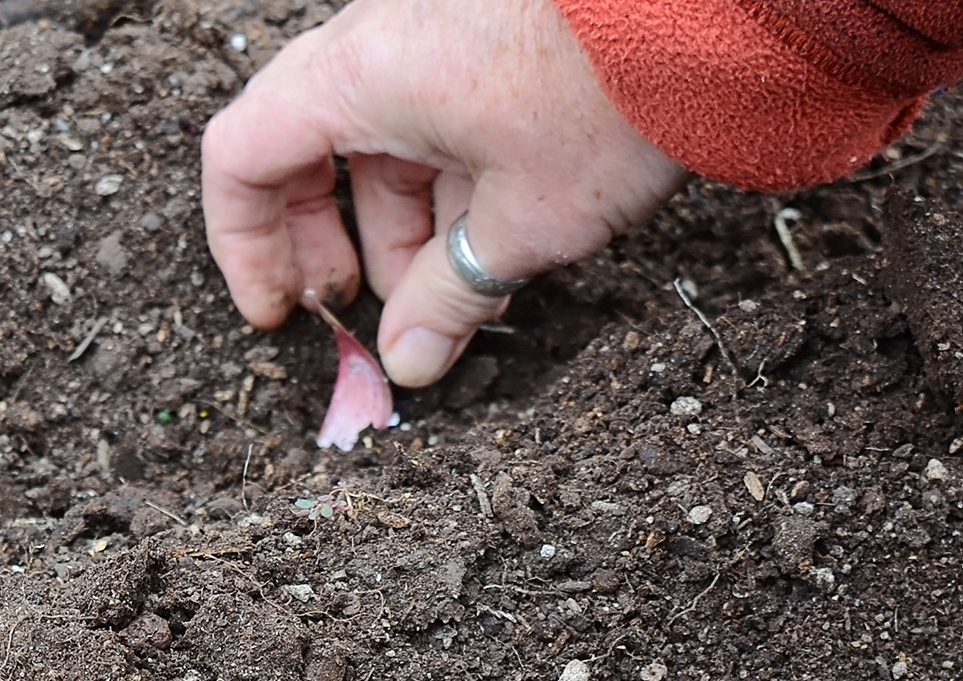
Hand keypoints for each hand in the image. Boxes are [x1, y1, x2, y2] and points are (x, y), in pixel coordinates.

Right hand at [202, 0, 685, 387]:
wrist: (722, 7)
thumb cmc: (613, 89)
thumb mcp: (524, 224)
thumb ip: (447, 298)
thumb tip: (407, 363)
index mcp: (356, 77)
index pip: (241, 159)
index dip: (244, 246)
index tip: (281, 312)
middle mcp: (383, 39)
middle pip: (307, 150)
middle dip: (329, 242)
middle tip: (360, 310)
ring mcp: (439, 31)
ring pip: (384, 138)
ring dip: (402, 225)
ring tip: (452, 295)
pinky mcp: (494, 35)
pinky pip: (439, 113)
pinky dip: (448, 182)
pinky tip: (494, 241)